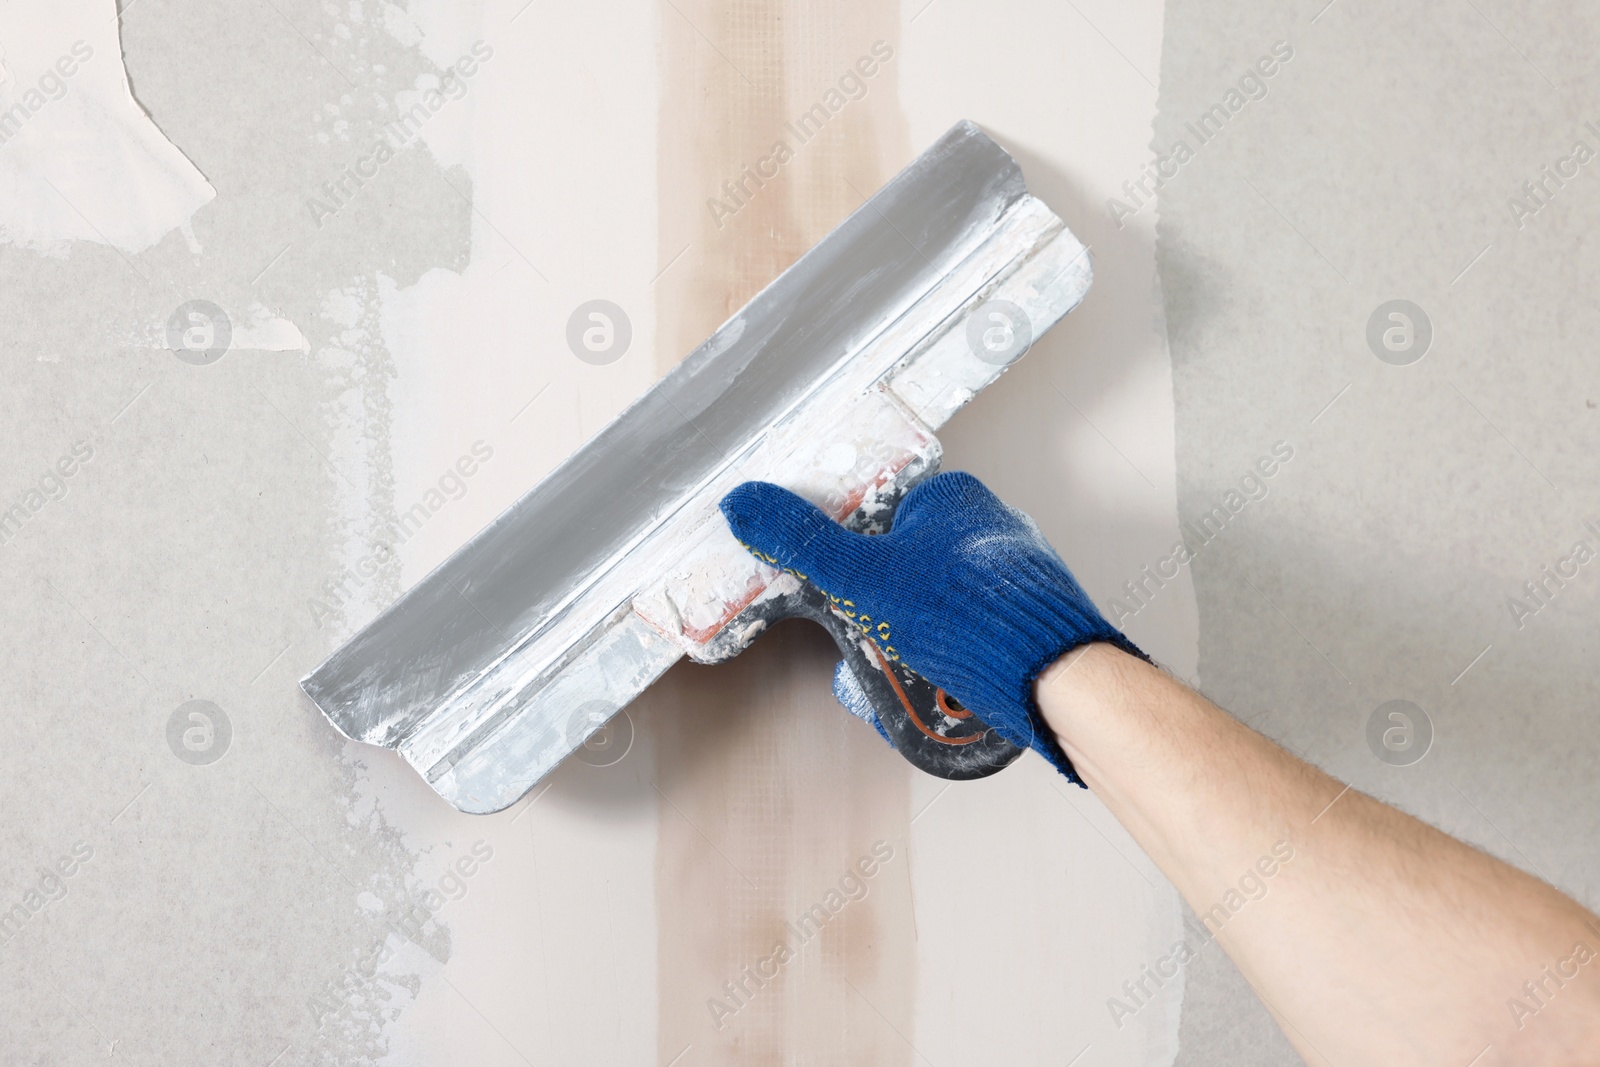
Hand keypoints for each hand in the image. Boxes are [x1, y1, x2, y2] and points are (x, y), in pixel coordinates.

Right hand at [719, 471, 1143, 781]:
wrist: (1051, 675)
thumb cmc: (967, 614)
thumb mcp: (861, 577)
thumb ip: (803, 542)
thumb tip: (745, 504)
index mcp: (955, 497)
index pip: (887, 514)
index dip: (858, 554)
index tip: (844, 585)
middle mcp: (994, 524)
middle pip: (915, 559)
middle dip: (889, 601)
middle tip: (873, 631)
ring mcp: (1019, 570)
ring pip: (947, 597)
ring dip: (921, 630)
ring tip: (908, 661)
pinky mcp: (1034, 616)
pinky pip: (979, 628)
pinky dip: (956, 651)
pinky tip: (946, 675)